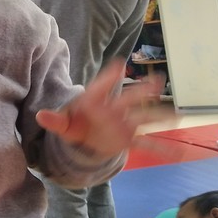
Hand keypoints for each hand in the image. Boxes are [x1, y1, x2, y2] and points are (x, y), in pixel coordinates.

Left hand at [36, 61, 169, 157]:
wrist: (85, 137)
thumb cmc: (75, 124)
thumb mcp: (63, 124)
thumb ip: (54, 120)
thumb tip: (40, 116)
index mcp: (96, 102)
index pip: (101, 87)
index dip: (109, 77)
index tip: (119, 64)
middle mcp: (114, 110)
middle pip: (129, 99)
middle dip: (141, 91)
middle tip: (156, 81)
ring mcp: (125, 123)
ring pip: (144, 117)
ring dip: (159, 115)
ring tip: (177, 115)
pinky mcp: (129, 138)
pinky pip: (147, 143)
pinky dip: (161, 148)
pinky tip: (177, 152)